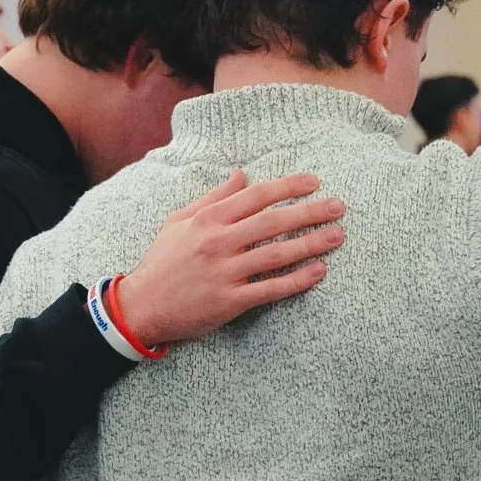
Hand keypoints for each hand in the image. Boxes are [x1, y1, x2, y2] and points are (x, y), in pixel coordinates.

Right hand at [115, 170, 344, 345]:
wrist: (141, 307)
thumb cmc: (162, 261)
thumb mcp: (179, 221)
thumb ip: (213, 198)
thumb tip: (241, 174)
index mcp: (208, 220)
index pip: (256, 196)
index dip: (288, 186)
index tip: (314, 182)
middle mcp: (218, 243)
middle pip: (273, 222)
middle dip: (310, 212)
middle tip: (339, 206)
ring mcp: (225, 273)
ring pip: (276, 254)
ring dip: (311, 244)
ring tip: (337, 235)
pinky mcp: (229, 301)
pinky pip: (271, 289)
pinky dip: (297, 280)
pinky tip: (319, 271)